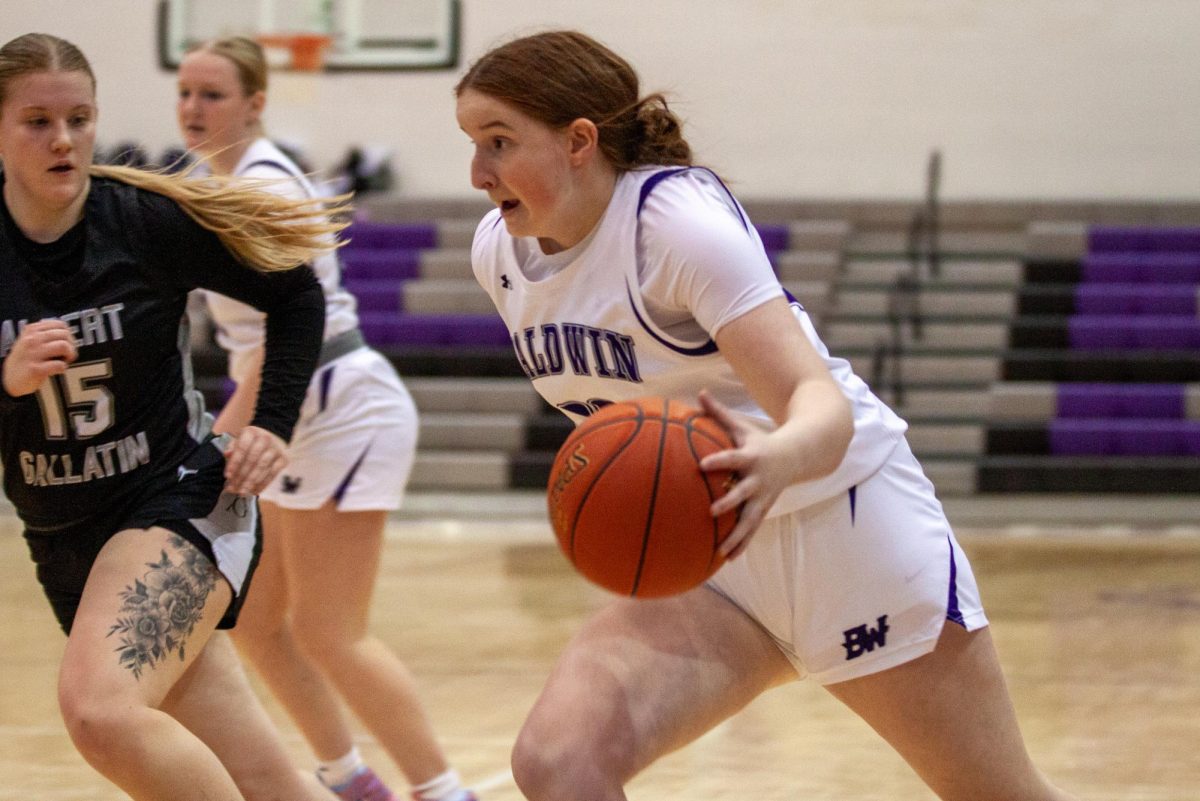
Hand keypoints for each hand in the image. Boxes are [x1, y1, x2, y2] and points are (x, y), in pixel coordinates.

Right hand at [2, 319, 76, 395]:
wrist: (9, 380)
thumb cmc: (23, 361)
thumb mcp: (30, 341)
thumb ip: (45, 334)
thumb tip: (67, 333)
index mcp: (31, 330)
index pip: (60, 324)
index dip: (68, 334)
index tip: (67, 342)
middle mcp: (31, 340)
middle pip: (65, 334)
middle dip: (72, 345)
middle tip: (68, 354)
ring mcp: (33, 354)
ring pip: (64, 346)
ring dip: (70, 355)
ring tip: (65, 360)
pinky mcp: (36, 369)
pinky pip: (59, 365)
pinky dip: (63, 368)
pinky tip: (58, 369)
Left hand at [222, 425, 287, 494]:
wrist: (274, 437)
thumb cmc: (252, 442)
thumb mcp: (240, 440)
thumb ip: (232, 448)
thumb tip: (227, 454)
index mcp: (252, 432)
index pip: (242, 449)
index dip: (234, 463)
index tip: (227, 476)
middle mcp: (265, 439)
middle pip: (252, 460)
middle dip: (241, 476)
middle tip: (233, 488)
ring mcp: (276, 449)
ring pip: (262, 468)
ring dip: (251, 482)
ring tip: (242, 492)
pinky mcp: (284, 459)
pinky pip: (272, 474)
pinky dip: (263, 484)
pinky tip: (254, 491)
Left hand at [697, 390, 797, 559]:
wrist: (799, 455)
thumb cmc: (761, 440)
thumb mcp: (742, 426)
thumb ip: (718, 413)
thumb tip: (699, 393)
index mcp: (751, 457)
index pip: (732, 458)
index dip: (719, 460)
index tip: (702, 465)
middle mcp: (758, 480)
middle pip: (743, 493)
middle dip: (729, 502)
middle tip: (711, 511)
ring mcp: (763, 497)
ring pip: (750, 520)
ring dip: (736, 535)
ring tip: (720, 551)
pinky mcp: (765, 509)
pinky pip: (752, 530)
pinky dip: (741, 544)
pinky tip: (727, 559)